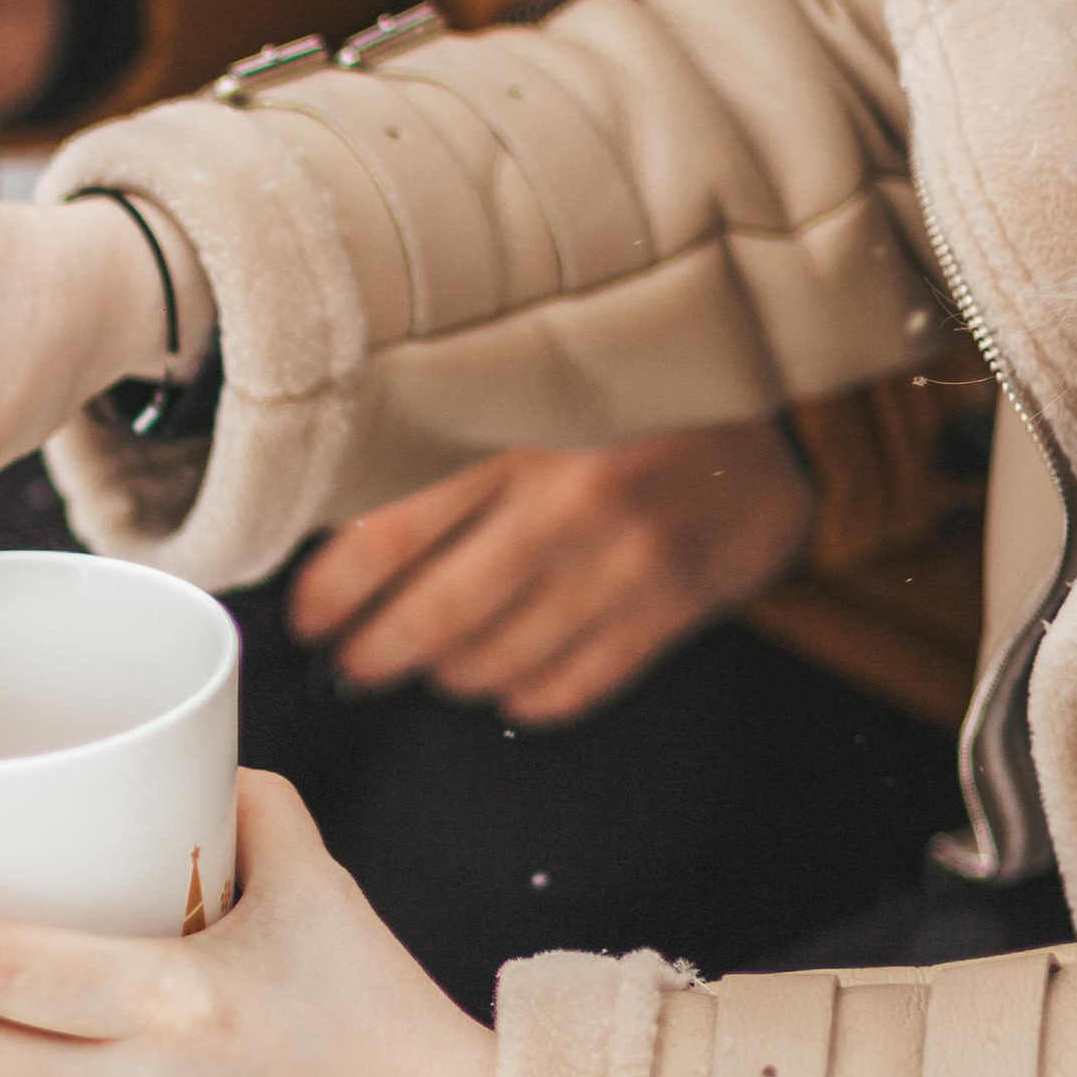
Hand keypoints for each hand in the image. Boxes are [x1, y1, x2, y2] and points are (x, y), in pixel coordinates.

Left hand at [286, 421, 814, 725]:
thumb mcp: (526, 381)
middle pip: (436, 614)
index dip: (333, 593)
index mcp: (511, 433)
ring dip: (448, 674)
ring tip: (429, 663)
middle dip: (377, 653)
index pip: (388, 534)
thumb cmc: (623, 385)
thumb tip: (338, 516)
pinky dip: (526, 695)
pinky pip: (573, 687)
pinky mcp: (671, 607)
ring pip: (498, 661)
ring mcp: (624, 561)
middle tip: (351, 664)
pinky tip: (506, 680)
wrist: (769, 392)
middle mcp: (566, 500)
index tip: (307, 618)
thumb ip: (445, 440)